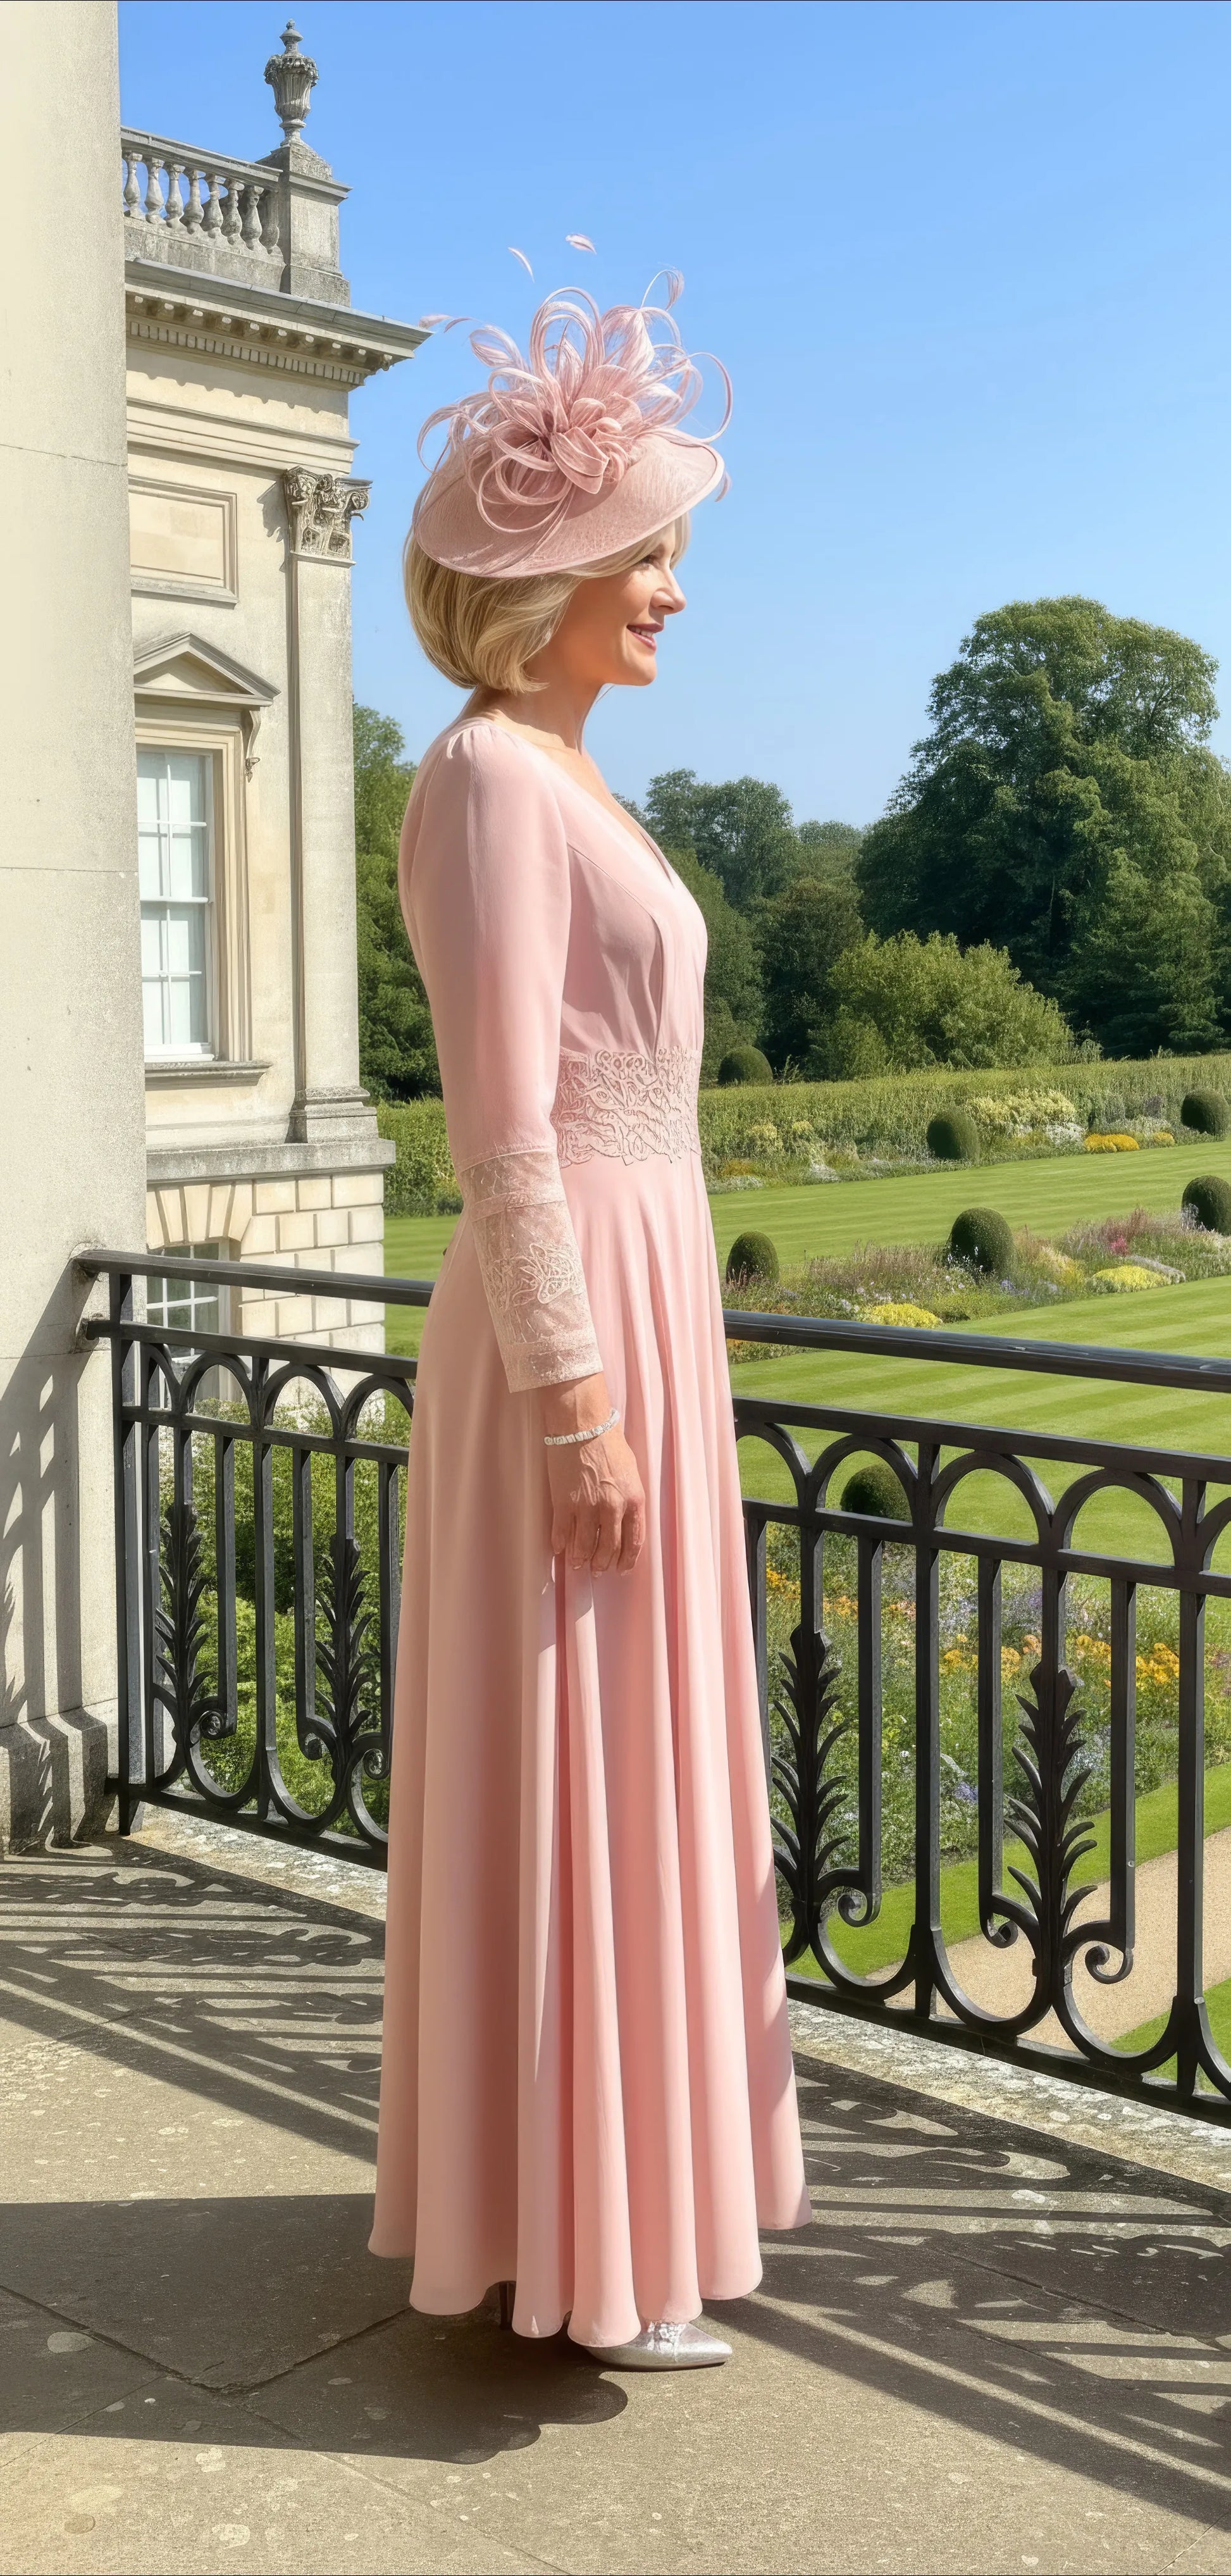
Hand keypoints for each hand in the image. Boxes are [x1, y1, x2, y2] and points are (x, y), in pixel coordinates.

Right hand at [541, 1376, 644, 1573]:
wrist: (582, 1425)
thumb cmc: (609, 1442)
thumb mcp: (631, 1472)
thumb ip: (629, 1497)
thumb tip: (624, 1518)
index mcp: (634, 1500)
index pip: (634, 1540)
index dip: (627, 1559)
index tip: (622, 1568)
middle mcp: (613, 1508)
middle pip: (608, 1548)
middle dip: (602, 1563)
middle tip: (597, 1570)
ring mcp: (587, 1508)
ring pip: (584, 1546)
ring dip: (580, 1558)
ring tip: (577, 1564)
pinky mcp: (564, 1504)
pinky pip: (562, 1533)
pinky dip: (560, 1543)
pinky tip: (558, 1548)